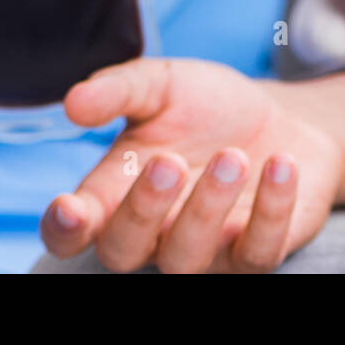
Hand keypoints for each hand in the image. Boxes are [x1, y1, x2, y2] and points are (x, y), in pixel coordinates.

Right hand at [40, 59, 344, 272]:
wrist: (281, 117)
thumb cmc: (208, 108)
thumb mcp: (163, 85)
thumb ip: (119, 90)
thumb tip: (74, 103)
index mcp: (113, 197)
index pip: (69, 233)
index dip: (63, 230)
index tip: (69, 208)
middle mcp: (152, 234)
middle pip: (123, 252)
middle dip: (142, 210)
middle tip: (170, 161)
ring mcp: (205, 252)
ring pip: (188, 260)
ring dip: (208, 208)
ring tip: (234, 156)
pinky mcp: (256, 252)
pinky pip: (258, 252)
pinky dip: (271, 209)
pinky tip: (281, 163)